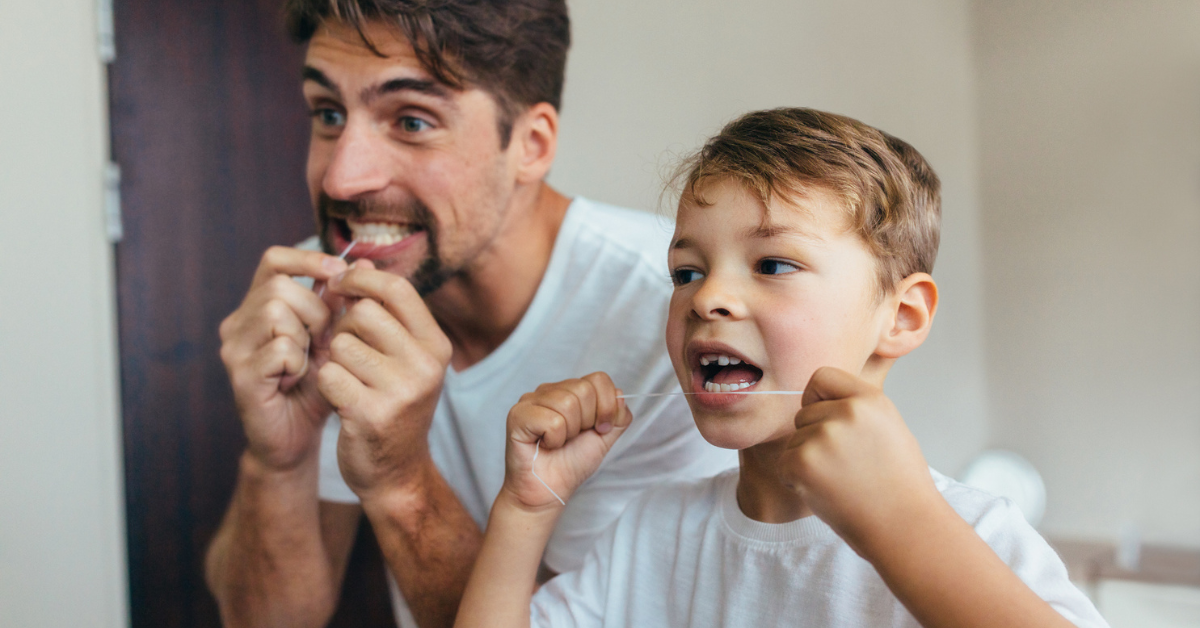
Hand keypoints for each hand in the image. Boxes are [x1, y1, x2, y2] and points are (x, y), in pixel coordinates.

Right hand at [218, 246, 348, 470]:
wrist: (297, 438)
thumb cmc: (316, 386)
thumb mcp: (334, 339)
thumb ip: (342, 303)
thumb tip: (364, 262)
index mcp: (258, 306)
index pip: (273, 260)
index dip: (307, 259)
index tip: (338, 272)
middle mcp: (238, 322)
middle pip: (280, 287)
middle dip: (315, 311)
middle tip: (324, 340)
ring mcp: (234, 348)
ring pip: (276, 312)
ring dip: (306, 337)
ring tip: (308, 361)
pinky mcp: (240, 375)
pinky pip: (280, 348)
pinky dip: (297, 363)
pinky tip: (296, 379)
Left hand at [316, 260, 453, 499]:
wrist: (396, 473)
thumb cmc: (392, 405)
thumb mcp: (401, 357)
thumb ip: (382, 313)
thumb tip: (355, 261)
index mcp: (436, 345)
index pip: (397, 289)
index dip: (362, 279)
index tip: (340, 284)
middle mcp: (426, 365)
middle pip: (364, 313)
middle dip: (343, 327)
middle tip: (345, 350)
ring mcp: (402, 391)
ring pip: (341, 344)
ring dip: (333, 359)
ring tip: (347, 380)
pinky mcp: (372, 414)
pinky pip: (329, 375)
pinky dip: (326, 385)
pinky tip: (340, 400)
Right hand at [501, 373, 631, 510]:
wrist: (548, 492)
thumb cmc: (571, 464)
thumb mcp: (604, 437)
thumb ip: (617, 416)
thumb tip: (619, 394)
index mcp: (569, 391)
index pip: (598, 379)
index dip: (606, 406)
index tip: (600, 429)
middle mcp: (548, 390)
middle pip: (584, 389)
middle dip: (587, 421)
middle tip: (572, 438)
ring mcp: (530, 401)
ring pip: (567, 403)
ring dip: (569, 432)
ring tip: (557, 442)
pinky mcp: (517, 415)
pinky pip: (552, 420)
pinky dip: (555, 439)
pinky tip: (545, 445)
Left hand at [777, 367, 940, 555]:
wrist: (905, 527)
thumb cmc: (899, 483)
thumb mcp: (889, 427)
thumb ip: (856, 407)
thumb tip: (818, 398)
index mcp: (870, 399)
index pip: (822, 377)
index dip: (819, 399)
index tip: (829, 420)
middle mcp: (846, 412)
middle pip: (804, 413)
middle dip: (815, 437)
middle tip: (846, 466)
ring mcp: (823, 437)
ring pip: (794, 440)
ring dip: (808, 461)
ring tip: (842, 481)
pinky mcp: (803, 463)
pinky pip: (784, 464)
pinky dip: (797, 480)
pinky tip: (827, 492)